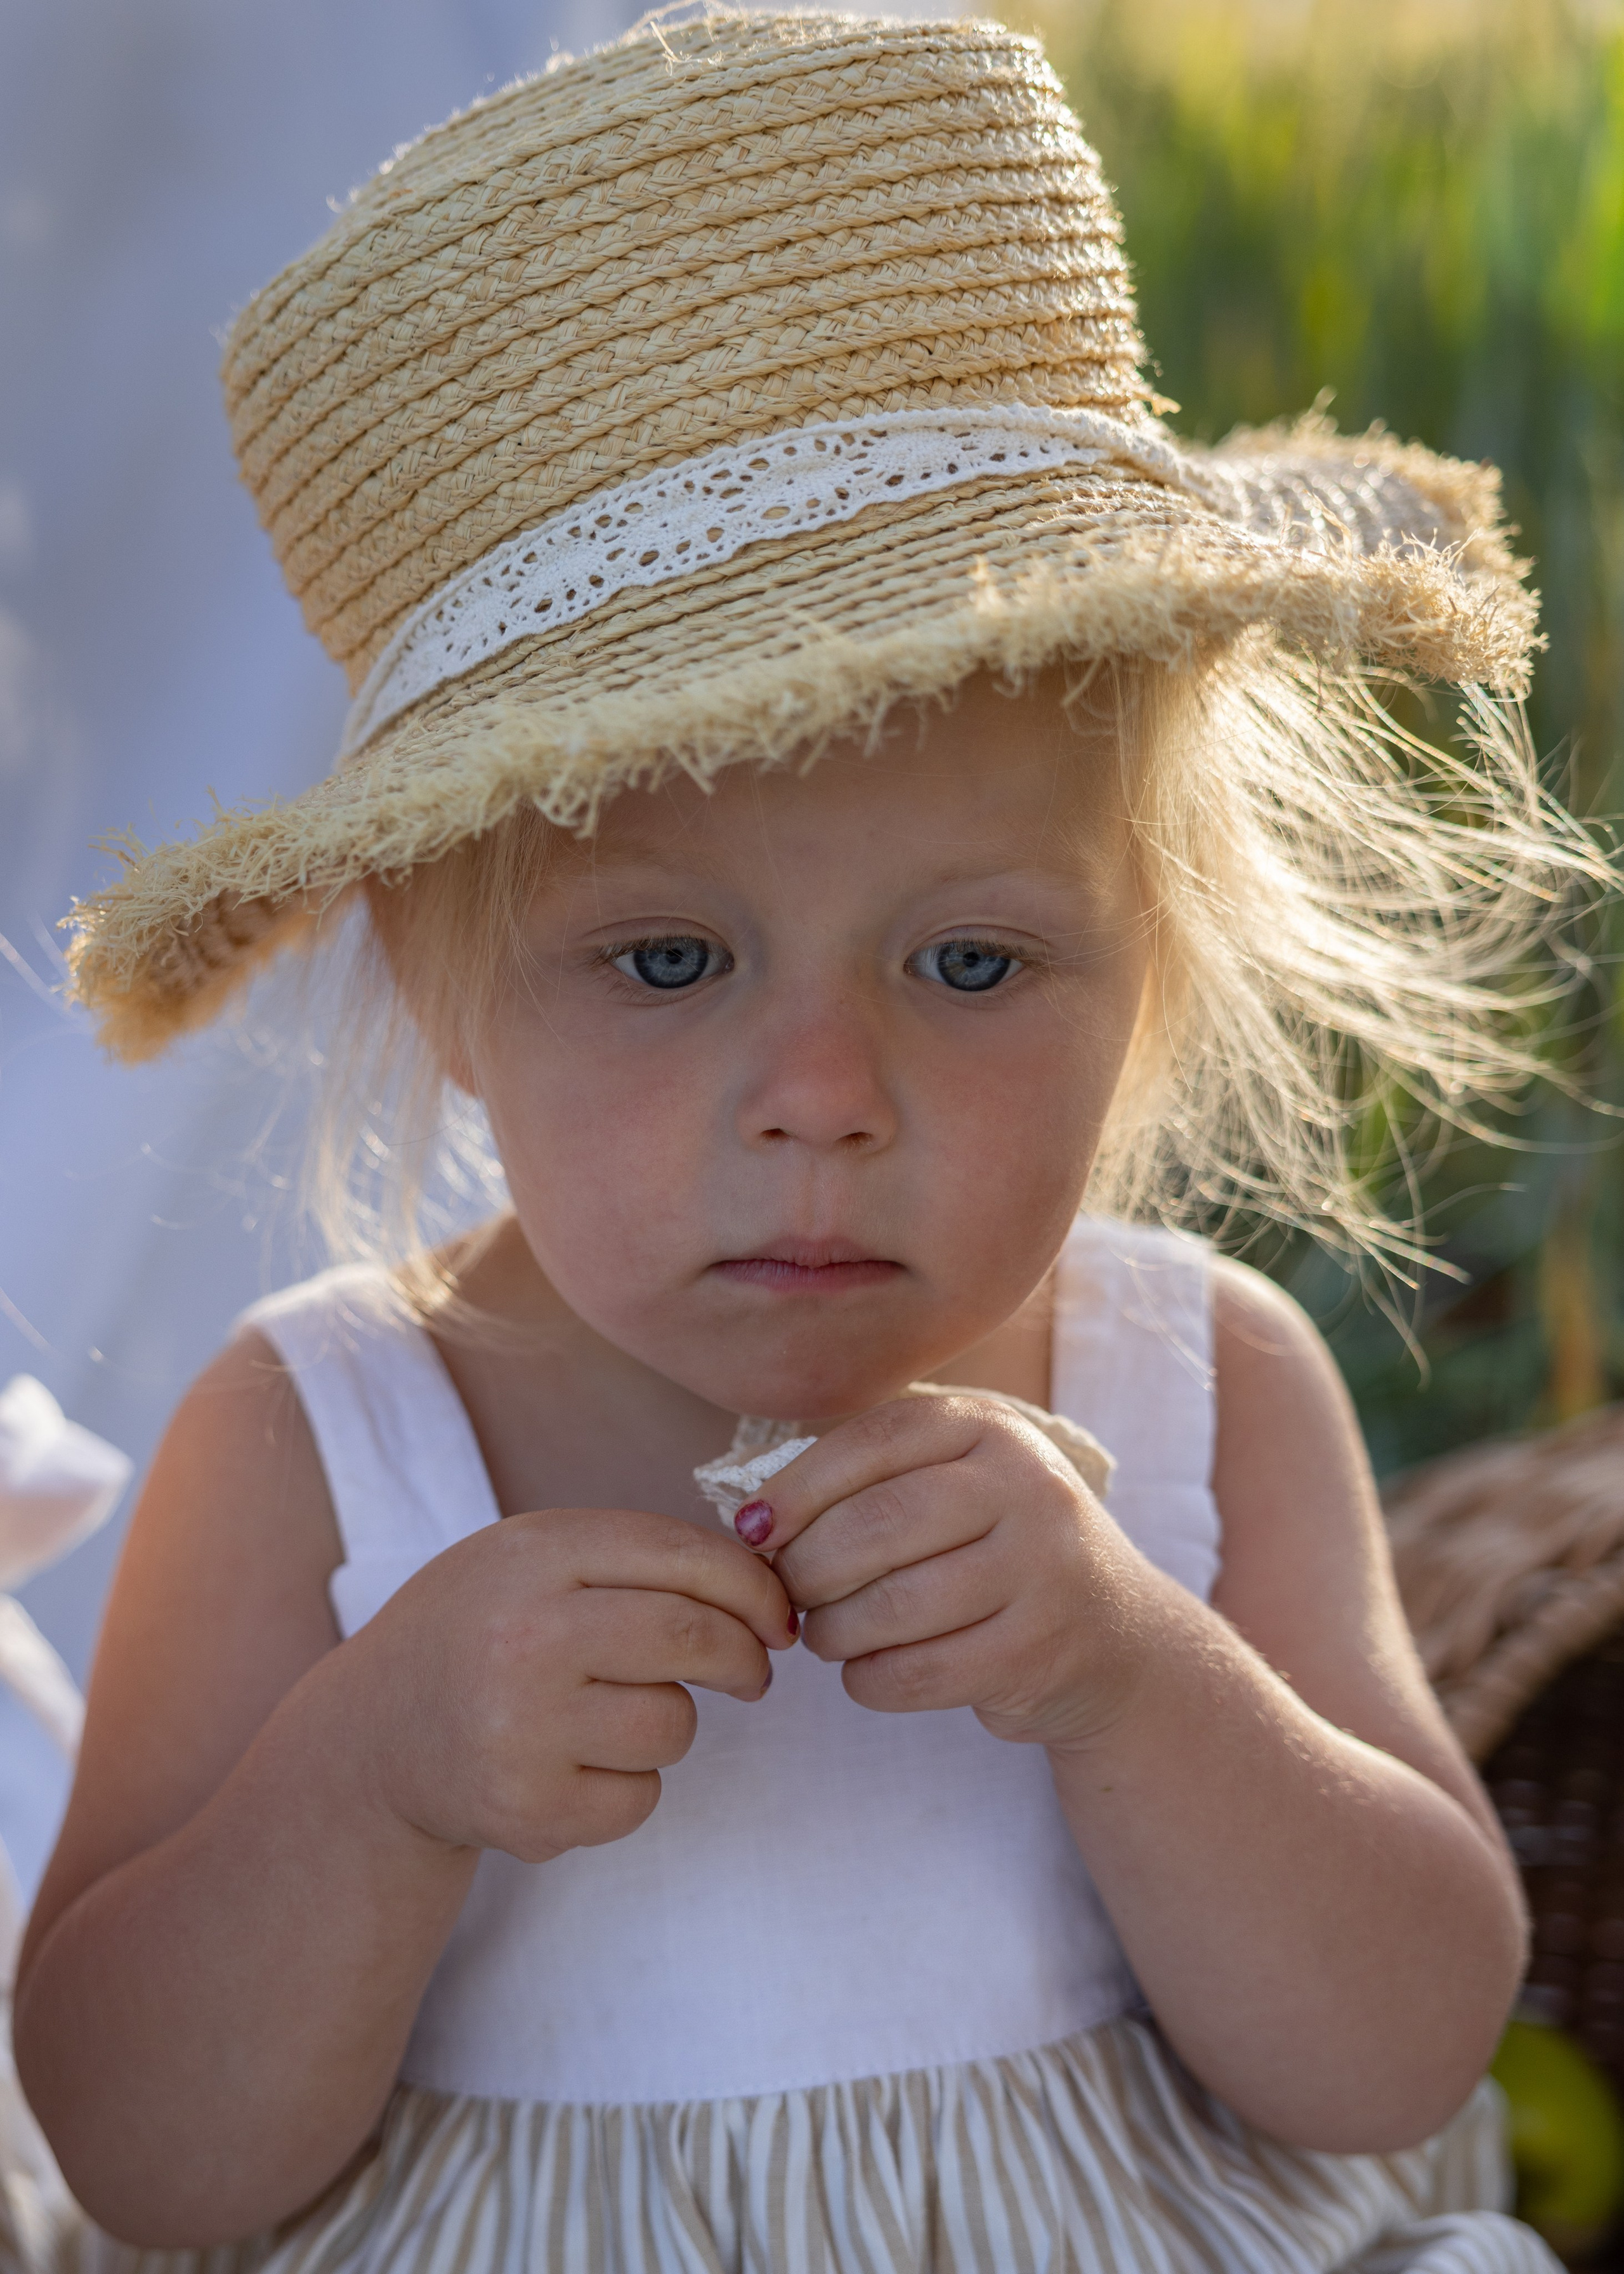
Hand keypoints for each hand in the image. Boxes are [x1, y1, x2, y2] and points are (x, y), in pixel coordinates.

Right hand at [347, 1509, 796, 1861]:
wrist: (375, 1736)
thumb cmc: (484, 1631)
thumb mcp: (536, 1559)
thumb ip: (639, 1559)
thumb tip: (770, 1595)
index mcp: (533, 1554)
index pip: (682, 1556)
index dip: (754, 1587)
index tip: (778, 1615)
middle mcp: (523, 1636)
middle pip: (694, 1637)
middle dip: (746, 1656)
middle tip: (752, 1671)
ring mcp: (522, 1730)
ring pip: (674, 1726)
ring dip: (671, 1723)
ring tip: (610, 1715)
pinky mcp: (528, 1812)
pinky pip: (641, 1798)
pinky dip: (630, 1787)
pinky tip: (572, 1766)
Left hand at [746, 1397, 1148, 1752]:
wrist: (1115, 1636)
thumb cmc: (997, 1551)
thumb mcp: (955, 1485)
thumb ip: (870, 1482)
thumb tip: (752, 1519)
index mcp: (993, 1429)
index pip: (873, 1442)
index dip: (797, 1487)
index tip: (751, 1530)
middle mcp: (1028, 1488)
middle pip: (877, 1523)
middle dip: (808, 1566)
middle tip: (787, 1593)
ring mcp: (1042, 1570)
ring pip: (893, 1604)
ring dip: (834, 1630)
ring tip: (825, 1633)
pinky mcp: (1038, 1651)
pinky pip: (918, 1673)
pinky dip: (870, 1680)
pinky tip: (868, 1671)